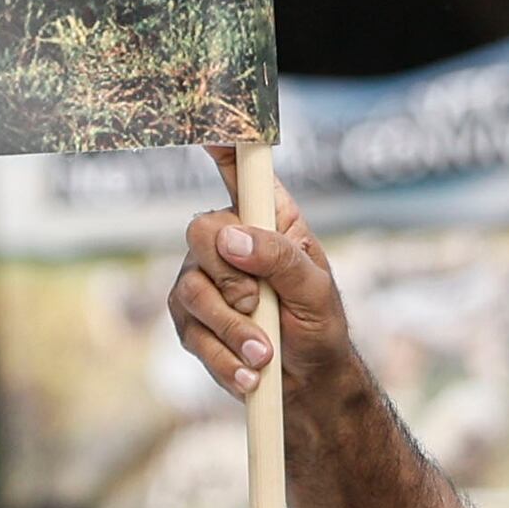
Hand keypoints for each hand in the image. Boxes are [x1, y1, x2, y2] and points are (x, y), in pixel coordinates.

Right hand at [165, 152, 336, 400]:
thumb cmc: (319, 326)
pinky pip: (192, 331)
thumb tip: (231, 236)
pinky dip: (224, 356)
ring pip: (193, 289)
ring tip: (265, 353)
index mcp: (269, 221)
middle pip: (200, 230)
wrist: (306, 384)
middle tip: (261, 305)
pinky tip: (249, 371)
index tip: (210, 123)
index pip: (240, 173)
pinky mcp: (189, 318)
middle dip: (231, 278)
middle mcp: (229, 240)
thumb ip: (278, 258)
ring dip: (234, 329)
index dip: (224, 145)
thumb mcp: (315, 289)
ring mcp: (203, 278)